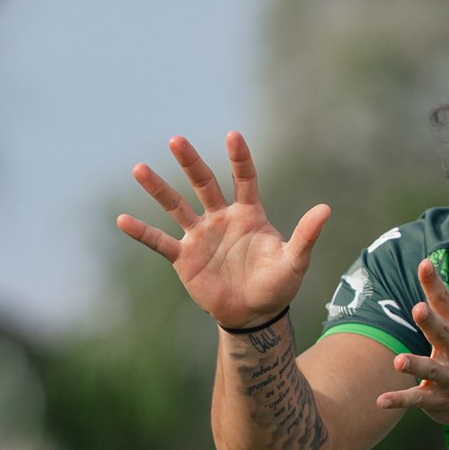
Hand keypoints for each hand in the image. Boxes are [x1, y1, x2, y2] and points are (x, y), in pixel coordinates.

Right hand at [116, 132, 330, 328]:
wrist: (254, 315)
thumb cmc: (278, 285)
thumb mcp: (295, 261)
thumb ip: (306, 235)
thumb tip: (326, 209)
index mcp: (249, 214)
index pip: (244, 179)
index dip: (240, 158)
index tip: (233, 135)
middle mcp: (221, 218)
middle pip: (204, 184)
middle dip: (191, 163)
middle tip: (177, 140)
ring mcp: (201, 236)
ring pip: (177, 206)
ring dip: (159, 189)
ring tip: (140, 169)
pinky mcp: (185, 258)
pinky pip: (160, 242)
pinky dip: (142, 232)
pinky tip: (122, 220)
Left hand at [375, 241, 448, 428]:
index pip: (447, 303)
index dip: (435, 283)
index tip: (425, 263)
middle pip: (441, 333)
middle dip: (430, 322)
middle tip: (418, 308)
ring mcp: (447, 376)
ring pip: (429, 370)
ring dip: (414, 365)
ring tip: (398, 361)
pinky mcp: (437, 400)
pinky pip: (417, 399)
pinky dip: (399, 400)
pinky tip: (379, 401)